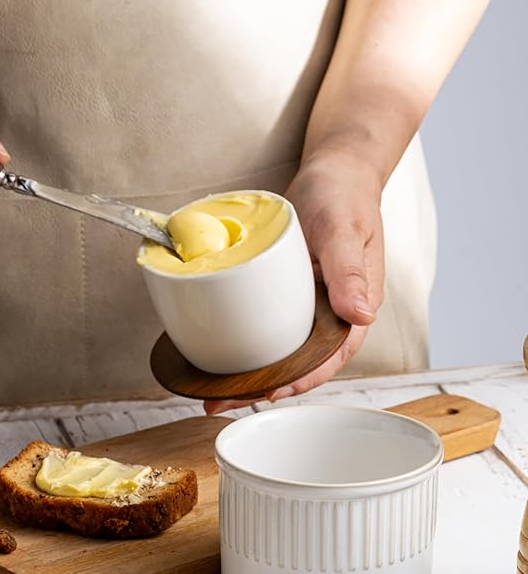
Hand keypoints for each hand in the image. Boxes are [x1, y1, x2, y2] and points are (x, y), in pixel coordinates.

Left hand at [204, 150, 383, 413]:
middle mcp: (331, 316)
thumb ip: (350, 272)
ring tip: (211, 389)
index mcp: (353, 309)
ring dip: (250, 373)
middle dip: (261, 388)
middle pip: (299, 365)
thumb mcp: (344, 230)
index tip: (265, 393)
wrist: (335, 171)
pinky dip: (247, 344)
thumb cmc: (345, 196)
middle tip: (218, 402)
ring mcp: (309, 309)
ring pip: (282, 352)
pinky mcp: (289, 297)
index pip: (328, 359)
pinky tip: (219, 354)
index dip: (297, 381)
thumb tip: (361, 315)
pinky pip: (269, 328)